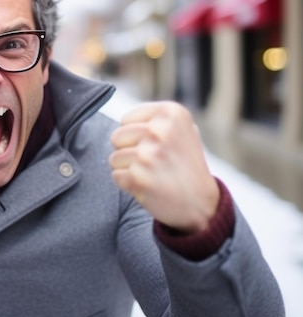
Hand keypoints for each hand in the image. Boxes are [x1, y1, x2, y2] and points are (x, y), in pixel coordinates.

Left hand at [109, 101, 218, 232]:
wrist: (201, 204)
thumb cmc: (186, 166)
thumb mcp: (183, 131)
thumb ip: (156, 120)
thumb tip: (126, 119)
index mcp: (171, 113)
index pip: (126, 119)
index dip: (136, 135)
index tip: (157, 146)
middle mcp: (159, 130)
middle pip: (117, 137)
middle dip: (129, 151)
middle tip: (152, 162)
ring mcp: (148, 155)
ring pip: (114, 158)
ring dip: (128, 169)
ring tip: (152, 174)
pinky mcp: (138, 178)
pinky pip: (116, 176)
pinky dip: (128, 184)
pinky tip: (148, 185)